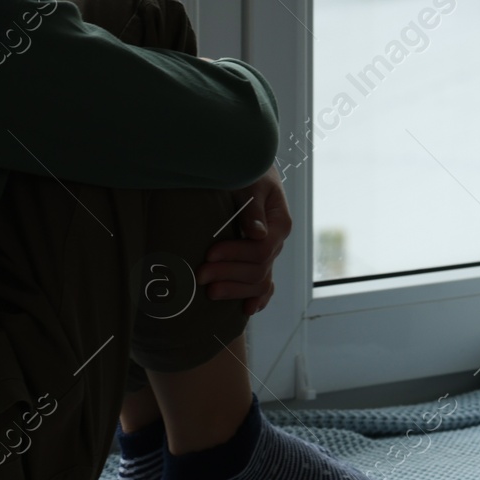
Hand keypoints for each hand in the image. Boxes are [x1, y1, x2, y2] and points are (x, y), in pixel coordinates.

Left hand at [195, 165, 291, 313]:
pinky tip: (246, 310)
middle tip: (200, 275)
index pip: (261, 249)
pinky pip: (265, 284)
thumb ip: (253, 207)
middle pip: (258, 268)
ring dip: (236, 290)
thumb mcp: (251, 182)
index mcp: (278, 223)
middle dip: (228, 274)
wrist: (248, 169)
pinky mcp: (258, 258)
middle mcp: (276, 241)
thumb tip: (257, 233)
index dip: (235, 255)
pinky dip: (258, 298)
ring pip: (260, 281)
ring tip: (211, 293)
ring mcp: (269, 252)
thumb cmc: (248, 171)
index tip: (210, 254)